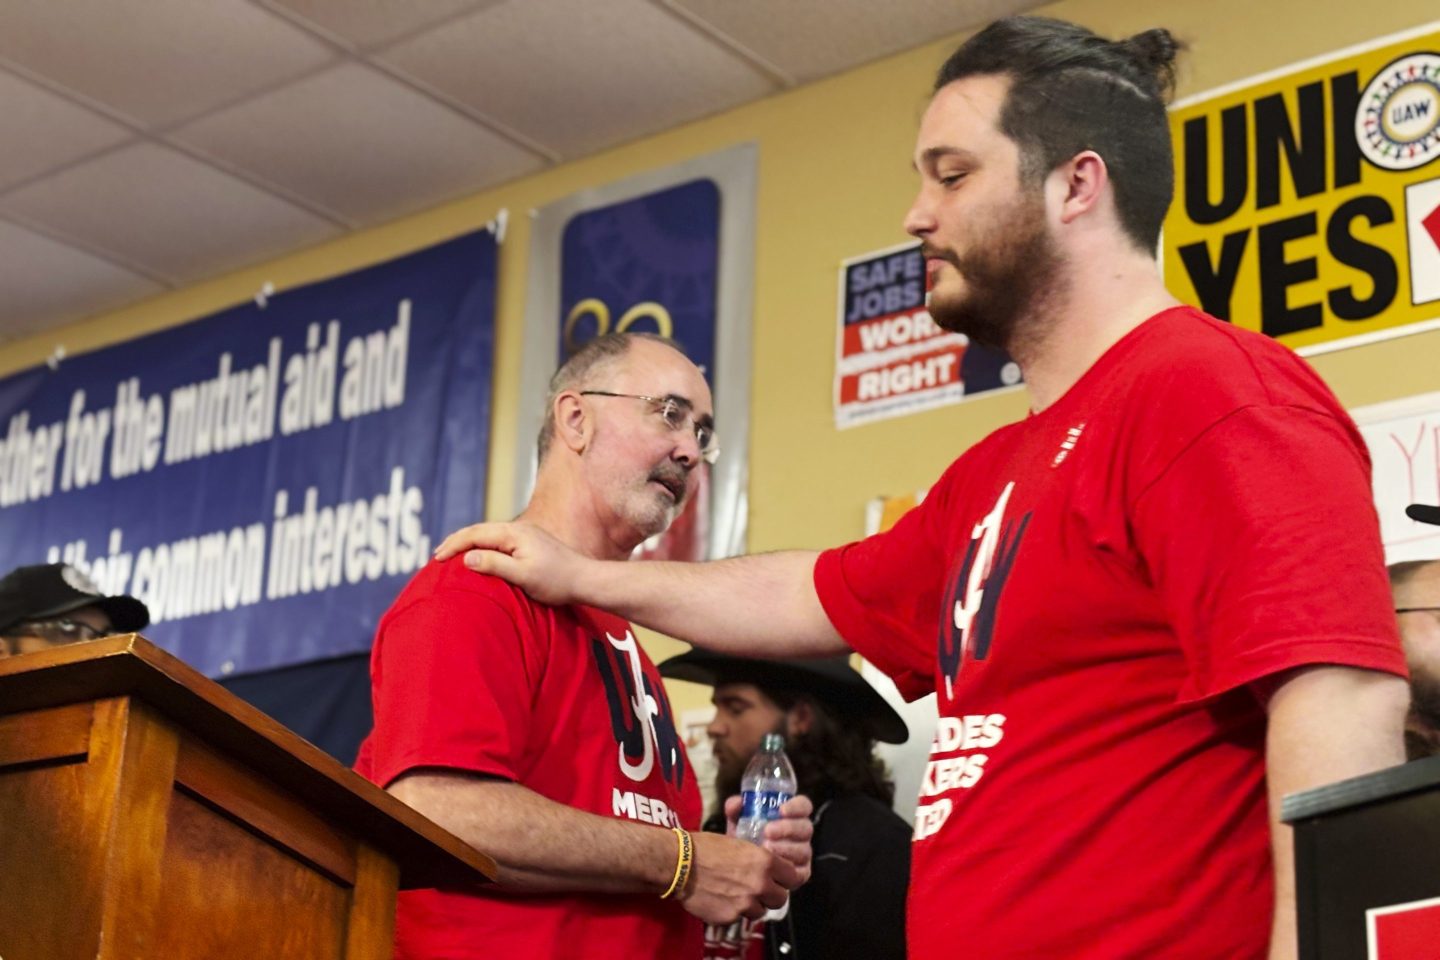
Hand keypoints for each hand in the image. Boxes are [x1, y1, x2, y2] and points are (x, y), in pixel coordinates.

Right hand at [433, 521, 587, 605]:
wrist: (586, 579)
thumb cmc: (556, 581)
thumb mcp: (523, 575)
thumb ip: (495, 565)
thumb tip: (467, 558)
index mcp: (515, 533)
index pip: (475, 534)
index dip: (454, 544)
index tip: (437, 559)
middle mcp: (519, 529)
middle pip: (480, 530)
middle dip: (457, 541)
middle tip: (438, 556)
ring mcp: (525, 534)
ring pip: (489, 535)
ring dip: (469, 543)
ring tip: (452, 555)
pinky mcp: (530, 543)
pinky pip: (499, 541)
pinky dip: (483, 547)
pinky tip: (478, 557)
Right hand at [681, 832, 798, 923]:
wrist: (679, 864)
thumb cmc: (704, 847)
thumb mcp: (737, 841)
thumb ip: (757, 855)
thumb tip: (767, 858)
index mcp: (765, 861)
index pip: (793, 876)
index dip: (785, 877)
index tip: (779, 877)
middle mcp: (760, 884)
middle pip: (781, 898)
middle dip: (772, 894)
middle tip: (760, 889)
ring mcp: (745, 904)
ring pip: (761, 911)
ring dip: (753, 905)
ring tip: (738, 894)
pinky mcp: (730, 917)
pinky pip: (739, 918)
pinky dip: (734, 911)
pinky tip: (723, 899)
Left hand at [724, 794, 813, 887]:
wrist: (740, 866)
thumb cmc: (744, 838)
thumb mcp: (738, 822)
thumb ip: (735, 810)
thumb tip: (737, 803)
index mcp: (791, 816)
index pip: (804, 806)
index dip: (797, 806)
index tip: (781, 810)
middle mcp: (801, 834)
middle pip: (806, 828)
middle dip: (788, 828)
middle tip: (768, 831)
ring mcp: (802, 854)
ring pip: (804, 850)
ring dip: (786, 848)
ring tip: (766, 848)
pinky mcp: (801, 874)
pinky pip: (800, 872)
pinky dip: (788, 868)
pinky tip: (774, 864)